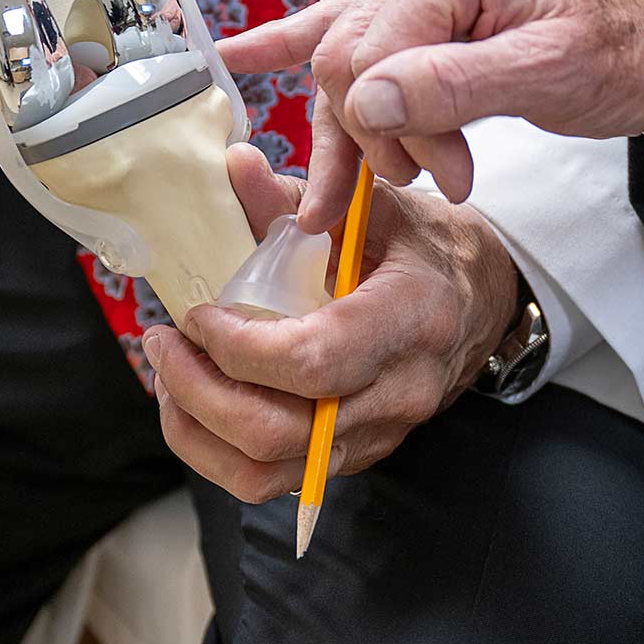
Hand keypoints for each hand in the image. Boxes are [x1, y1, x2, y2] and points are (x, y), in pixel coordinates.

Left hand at [139, 144, 521, 501]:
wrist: (480, 301)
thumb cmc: (423, 248)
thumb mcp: (371, 207)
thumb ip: (296, 195)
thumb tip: (235, 165)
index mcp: (410, 321)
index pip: (311, 362)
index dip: (236, 346)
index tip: (198, 313)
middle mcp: (397, 392)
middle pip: (276, 430)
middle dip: (197, 390)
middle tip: (163, 342)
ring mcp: (377, 435)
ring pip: (263, 470)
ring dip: (196, 428)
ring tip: (170, 375)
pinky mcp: (353, 457)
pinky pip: (271, 478)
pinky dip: (215, 446)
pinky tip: (197, 401)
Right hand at [217, 0, 643, 232]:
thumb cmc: (627, 51)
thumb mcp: (554, 72)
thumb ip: (457, 85)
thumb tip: (368, 102)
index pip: (371, 48)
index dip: (393, 124)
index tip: (446, 173)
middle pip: (348, 60)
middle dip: (381, 136)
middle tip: (435, 180)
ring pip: (344, 67)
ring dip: (350, 138)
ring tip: (341, 201)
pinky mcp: (423, 23)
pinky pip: (347, 36)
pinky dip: (295, 49)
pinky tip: (239, 57)